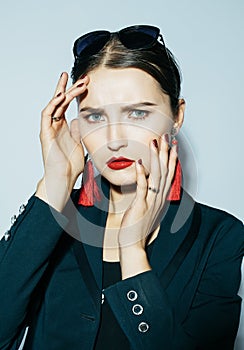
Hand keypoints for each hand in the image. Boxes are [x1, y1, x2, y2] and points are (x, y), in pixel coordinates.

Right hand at [35, 72, 88, 210]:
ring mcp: (49, 129)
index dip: (75, 93)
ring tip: (74, 81)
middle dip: (70, 88)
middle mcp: (55, 126)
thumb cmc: (71, 165)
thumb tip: (80, 120)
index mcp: (63, 127)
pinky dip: (53, 103)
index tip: (86, 83)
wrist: (64, 179)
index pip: (66, 105)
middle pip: (60, 101)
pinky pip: (47, 114)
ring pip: (54, 104)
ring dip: (64, 92)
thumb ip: (79, 131)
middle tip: (82, 77)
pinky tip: (61, 95)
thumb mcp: (80, 143)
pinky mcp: (45, 134)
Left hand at [118, 136, 177, 278]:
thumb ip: (149, 197)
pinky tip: (138, 162)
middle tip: (167, 137)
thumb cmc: (138, 228)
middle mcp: (159, 199)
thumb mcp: (147, 209)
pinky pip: (142, 188)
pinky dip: (141, 174)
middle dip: (166, 153)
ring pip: (156, 176)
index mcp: (161, 199)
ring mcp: (151, 202)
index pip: (169, 174)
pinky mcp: (140, 206)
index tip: (172, 145)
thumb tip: (148, 186)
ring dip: (156, 158)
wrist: (133, 245)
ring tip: (154, 143)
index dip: (171, 159)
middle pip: (165, 172)